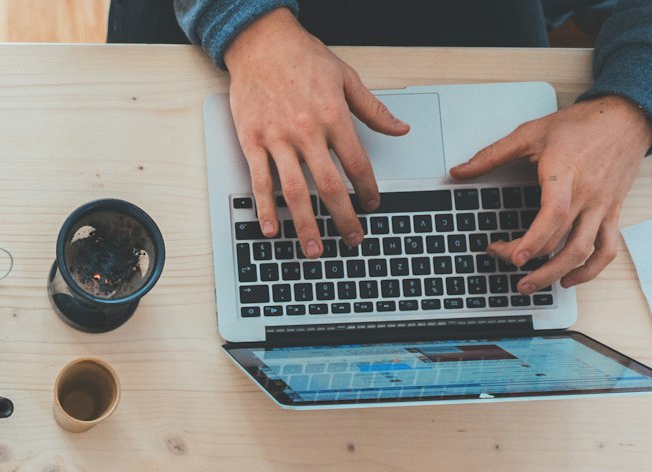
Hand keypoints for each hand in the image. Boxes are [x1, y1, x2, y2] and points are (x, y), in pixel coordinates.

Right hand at [223, 9, 409, 257]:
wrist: (261, 43)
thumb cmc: (302, 57)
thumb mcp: (346, 78)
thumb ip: (373, 109)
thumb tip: (399, 129)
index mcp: (333, 117)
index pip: (357, 163)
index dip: (368, 188)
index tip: (373, 205)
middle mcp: (306, 131)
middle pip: (329, 185)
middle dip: (343, 217)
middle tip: (352, 239)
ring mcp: (277, 139)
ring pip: (295, 191)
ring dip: (305, 224)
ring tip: (314, 249)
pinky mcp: (252, 141)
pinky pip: (260, 182)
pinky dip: (265, 208)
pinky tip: (272, 229)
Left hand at [450, 96, 651, 292]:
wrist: (626, 117)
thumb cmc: (581, 125)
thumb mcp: (531, 133)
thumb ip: (492, 154)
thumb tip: (459, 171)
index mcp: (565, 174)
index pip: (554, 214)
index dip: (533, 240)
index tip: (512, 257)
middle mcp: (587, 195)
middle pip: (560, 240)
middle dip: (528, 258)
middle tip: (502, 260)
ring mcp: (602, 207)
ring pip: (584, 251)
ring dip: (556, 274)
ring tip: (530, 285)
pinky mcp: (612, 213)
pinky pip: (607, 249)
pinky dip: (590, 270)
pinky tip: (568, 278)